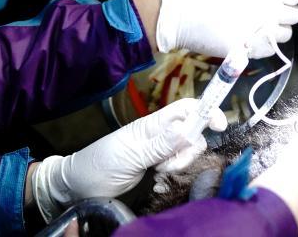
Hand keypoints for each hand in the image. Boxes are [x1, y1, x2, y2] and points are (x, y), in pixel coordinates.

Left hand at [31, 98, 225, 220]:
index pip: (187, 109)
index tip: (220, 125)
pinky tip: (158, 182)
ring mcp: (161, 153)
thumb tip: (189, 129)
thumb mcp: (129, 154)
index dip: (207, 111)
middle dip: (190, 150)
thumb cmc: (98, 165)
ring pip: (189, 152)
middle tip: (167, 166)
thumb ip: (160, 143)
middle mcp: (161, 136)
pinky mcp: (159, 171)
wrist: (78, 188)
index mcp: (153, 124)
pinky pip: (179, 169)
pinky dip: (175, 175)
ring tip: (158, 175)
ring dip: (180, 164)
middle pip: (194, 133)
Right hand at [155, 0, 297, 58]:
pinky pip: (270, 50)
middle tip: (269, 11)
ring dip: (277, 29)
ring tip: (262, 25)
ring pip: (285, 35)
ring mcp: (260, 34)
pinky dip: (265, 44)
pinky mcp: (248, 51)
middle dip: (285, 12)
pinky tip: (253, 37)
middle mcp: (269, 13)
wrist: (177, 13)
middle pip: (294, 16)